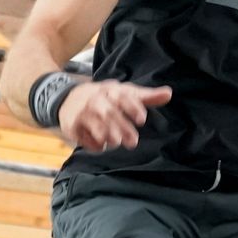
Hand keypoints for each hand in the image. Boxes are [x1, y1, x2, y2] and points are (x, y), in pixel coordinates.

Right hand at [58, 81, 172, 153]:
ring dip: (107, 135)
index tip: (142, 119)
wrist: (68, 98)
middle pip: (110, 113)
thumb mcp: (123, 93)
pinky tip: (100, 146)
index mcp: (110, 90)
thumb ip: (145, 96)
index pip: (122, 96)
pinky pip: (83, 137)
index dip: (132, 107)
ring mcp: (82, 112)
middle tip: (132, 142)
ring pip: (96, 125)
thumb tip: (169, 94)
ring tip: (116, 142)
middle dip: (122, 128)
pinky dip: (93, 144)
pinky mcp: (71, 125)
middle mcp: (95, 99)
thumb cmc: (104, 97)